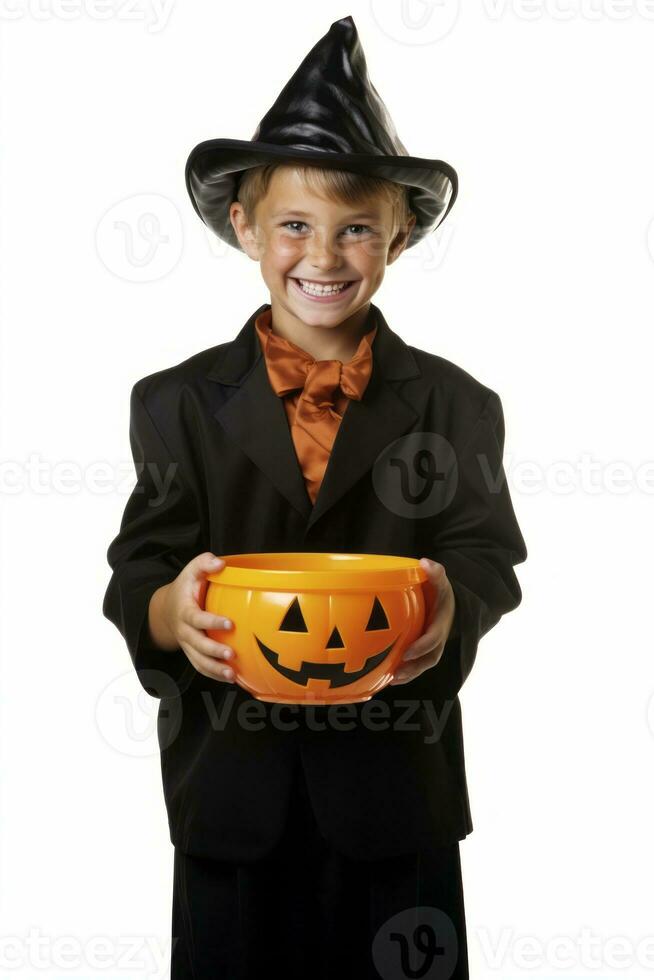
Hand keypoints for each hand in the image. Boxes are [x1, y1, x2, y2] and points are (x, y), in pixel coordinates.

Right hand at [149, 552, 235, 683]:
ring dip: (214, 670)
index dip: (212, 622)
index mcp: (185, 610)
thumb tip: (221, 563)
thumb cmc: (186, 587)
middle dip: (213, 651)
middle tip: (231, 655)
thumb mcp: (192, 570)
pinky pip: (200, 667)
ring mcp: (187, 644)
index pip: (197, 618)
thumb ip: (204, 562)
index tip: (230, 624)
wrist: (166, 609)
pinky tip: (230, 678)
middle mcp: (184, 630)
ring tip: (232, 675)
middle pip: (197, 644)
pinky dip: (214, 675)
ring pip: (198, 661)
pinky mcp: (192, 653)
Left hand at [388, 557, 455, 685]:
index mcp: (441, 623)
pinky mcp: (421, 653)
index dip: (422, 647)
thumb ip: (436, 573)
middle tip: (397, 673)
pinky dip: (402, 675)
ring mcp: (430, 649)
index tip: (407, 652)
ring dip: (407, 675)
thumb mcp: (441, 581)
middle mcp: (437, 640)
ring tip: (390, 681)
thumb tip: (425, 562)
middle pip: (428, 659)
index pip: (433, 638)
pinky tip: (386, 679)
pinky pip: (413, 666)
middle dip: (413, 668)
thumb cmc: (440, 594)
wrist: (448, 606)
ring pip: (421, 666)